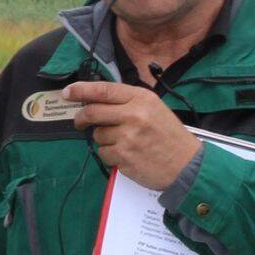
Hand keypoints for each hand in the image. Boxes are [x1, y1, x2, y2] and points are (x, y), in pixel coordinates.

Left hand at [61, 80, 200, 191]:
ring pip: (97, 135)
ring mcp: (127, 136)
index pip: (103, 89)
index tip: (67, 92)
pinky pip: (103, 153)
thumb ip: (127, 102)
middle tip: (80, 122)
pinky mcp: (124, 156)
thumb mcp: (153, 108)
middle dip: (81, 118)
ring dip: (104, 139)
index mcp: (141, 98)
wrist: (187, 165)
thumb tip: (96, 99)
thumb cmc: (169, 135)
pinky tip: (126, 155)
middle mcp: (133, 114)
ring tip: (124, 143)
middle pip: (92, 112)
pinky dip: (110, 155)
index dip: (81, 90)